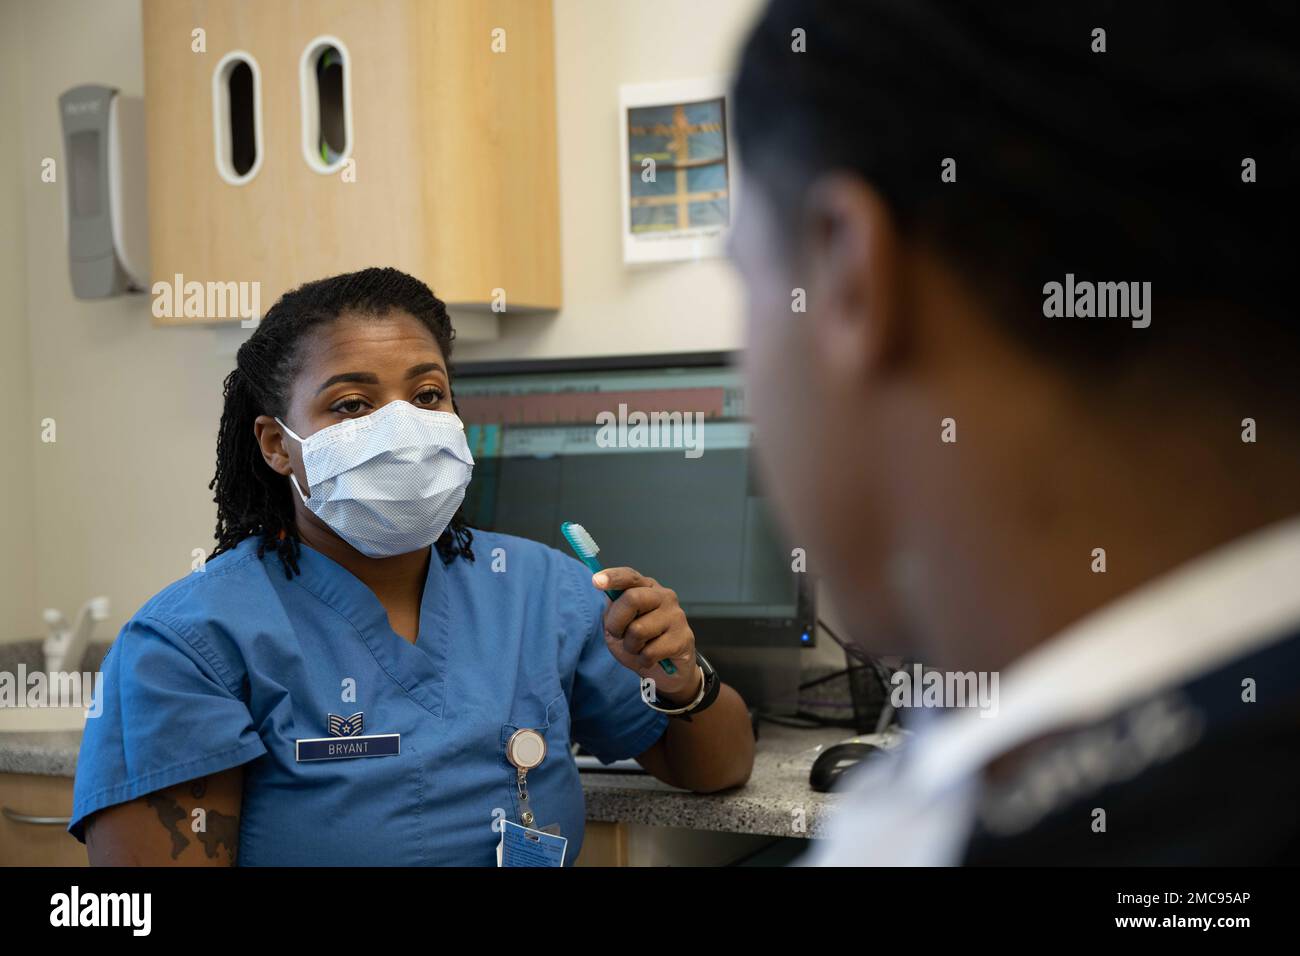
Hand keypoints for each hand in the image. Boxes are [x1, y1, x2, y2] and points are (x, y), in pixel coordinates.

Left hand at [594, 567, 701, 702]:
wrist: (666, 671)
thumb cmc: (640, 644)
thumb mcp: (618, 627)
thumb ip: (613, 610)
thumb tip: (608, 595)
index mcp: (647, 588)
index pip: (629, 576)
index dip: (613, 577)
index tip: (596, 581)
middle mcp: (664, 596)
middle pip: (632, 599)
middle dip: (616, 622)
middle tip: (618, 635)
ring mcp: (676, 616)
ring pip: (638, 630)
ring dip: (631, 646)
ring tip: (640, 648)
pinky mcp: (683, 638)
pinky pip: (649, 652)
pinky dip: (643, 660)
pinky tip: (652, 658)